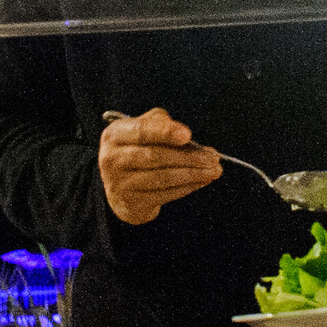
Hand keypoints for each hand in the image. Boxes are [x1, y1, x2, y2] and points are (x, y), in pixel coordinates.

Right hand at [98, 107, 220, 224]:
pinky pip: (165, 194)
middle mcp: (112, 159)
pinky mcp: (132, 202)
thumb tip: (188, 137)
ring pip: (163, 177)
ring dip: (193, 174)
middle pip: (155, 156)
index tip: (187, 135)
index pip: (141, 131)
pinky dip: (187, 187)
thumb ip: (162, 125)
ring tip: (214, 171)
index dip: (165, 132)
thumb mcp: (143, 131)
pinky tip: (201, 181)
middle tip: (213, 158)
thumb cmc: (137, 151)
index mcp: (115, 135)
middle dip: (189, 157)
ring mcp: (120, 183)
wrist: (120, 187)